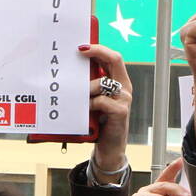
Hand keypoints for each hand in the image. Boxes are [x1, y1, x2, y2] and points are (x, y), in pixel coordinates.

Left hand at [80, 42, 132, 172]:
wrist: (108, 148)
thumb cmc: (99, 123)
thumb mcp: (93, 101)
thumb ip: (90, 87)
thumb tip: (72, 70)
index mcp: (118, 82)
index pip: (112, 58)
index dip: (98, 49)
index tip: (81, 46)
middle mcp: (123, 88)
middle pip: (115, 60)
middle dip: (97, 52)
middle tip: (79, 51)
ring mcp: (124, 100)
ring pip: (103, 83)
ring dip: (85, 88)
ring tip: (76, 98)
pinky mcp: (120, 112)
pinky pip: (101, 101)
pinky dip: (89, 105)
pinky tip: (84, 111)